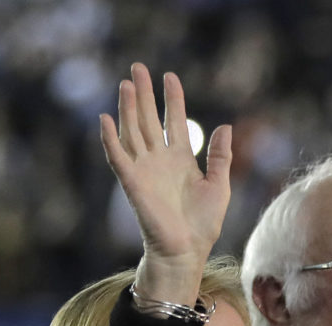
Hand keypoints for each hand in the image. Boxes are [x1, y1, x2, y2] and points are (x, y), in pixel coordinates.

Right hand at [100, 63, 232, 305]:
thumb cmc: (203, 224)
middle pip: (148, 120)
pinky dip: (110, 139)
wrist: (187, 251)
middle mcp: (159, 161)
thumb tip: (225, 126)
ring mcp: (144, 170)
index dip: (172, 99)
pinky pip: (118, 157)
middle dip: (143, 94)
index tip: (169, 76)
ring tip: (126, 83)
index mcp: (180, 159)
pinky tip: (106, 119)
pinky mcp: (132, 183)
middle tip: (137, 67)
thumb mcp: (219, 184)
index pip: (173, 121)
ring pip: (132, 132)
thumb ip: (220, 156)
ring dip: (127, 108)